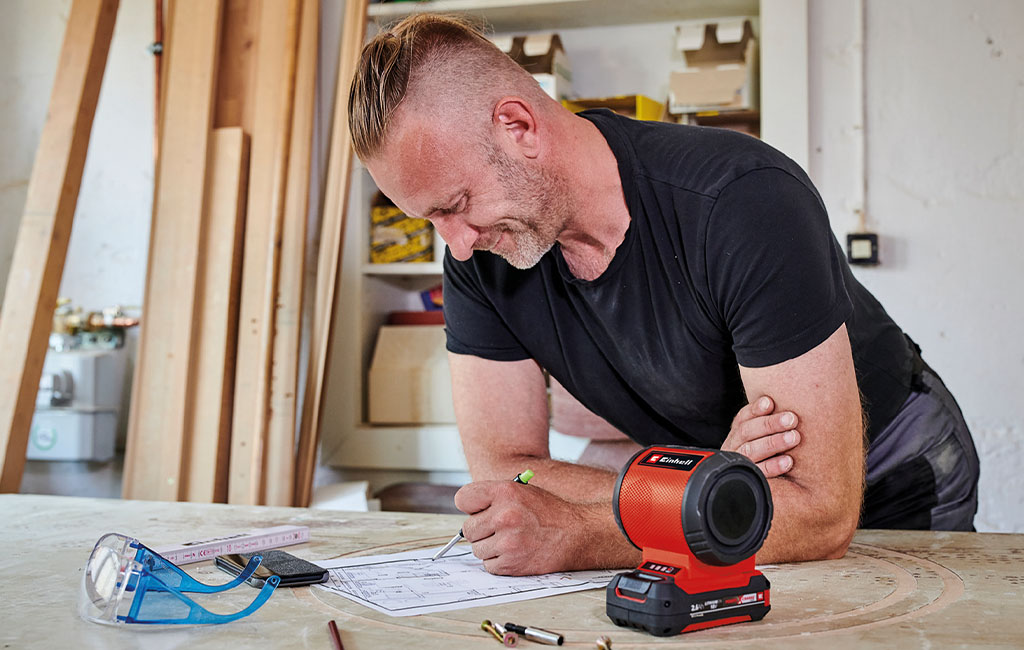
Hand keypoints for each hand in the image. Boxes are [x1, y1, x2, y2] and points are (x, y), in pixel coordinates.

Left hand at [454, 480, 600, 575]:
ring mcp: (507, 541)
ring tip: (511, 540)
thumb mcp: (522, 491)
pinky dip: (498, 562)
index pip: (463, 498)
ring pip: (477, 549)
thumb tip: (469, 512)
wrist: (577, 534)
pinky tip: (515, 552)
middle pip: (468, 528)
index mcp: (504, 491)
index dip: (471, 507)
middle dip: (481, 530)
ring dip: (490, 548)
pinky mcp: (511, 563)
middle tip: (499, 529)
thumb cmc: (549, 512)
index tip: (478, 511)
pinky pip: (488, 565)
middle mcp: (504, 515)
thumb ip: (494, 498)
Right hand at [722, 395, 800, 477]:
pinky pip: (758, 472)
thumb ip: (772, 424)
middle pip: (746, 432)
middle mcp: (734, 447)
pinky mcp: (747, 480)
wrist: (760, 489)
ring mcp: (738, 464)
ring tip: (794, 437)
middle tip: (792, 419)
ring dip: (773, 442)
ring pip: (750, 450)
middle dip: (769, 424)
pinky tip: (788, 461)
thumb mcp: (766, 436)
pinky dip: (773, 466)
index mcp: (737, 433)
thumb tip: (786, 403)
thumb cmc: (771, 456)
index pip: (743, 418)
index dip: (755, 409)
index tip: (769, 402)